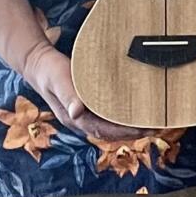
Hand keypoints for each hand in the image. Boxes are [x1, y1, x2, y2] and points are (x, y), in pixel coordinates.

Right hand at [22, 45, 143, 143]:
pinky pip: (109, 117)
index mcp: (74, 118)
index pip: (103, 131)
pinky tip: (136, 113)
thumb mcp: (59, 80)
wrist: (39, 63)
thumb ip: (68, 95)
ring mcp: (84, 115)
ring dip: (131, 127)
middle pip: (110, 133)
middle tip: (157, 127)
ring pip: (111, 127)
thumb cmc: (49, 71)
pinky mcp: (88, 106)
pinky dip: (124, 118)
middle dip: (133, 133)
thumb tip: (77, 113)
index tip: (143, 130)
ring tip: (152, 123)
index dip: (124, 132)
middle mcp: (80, 120)